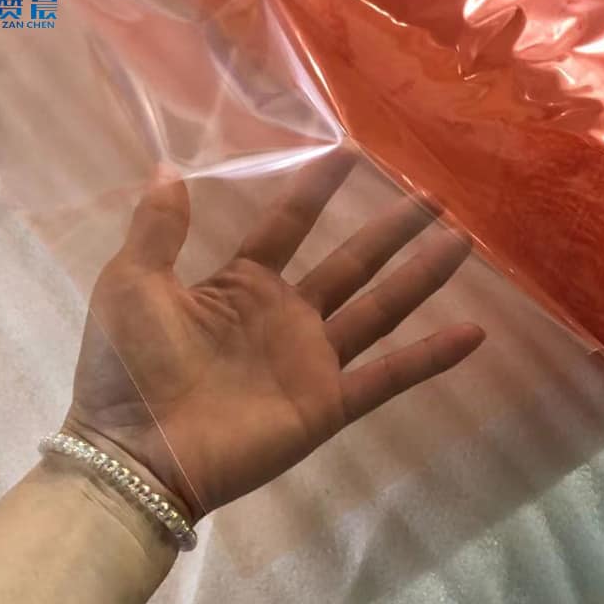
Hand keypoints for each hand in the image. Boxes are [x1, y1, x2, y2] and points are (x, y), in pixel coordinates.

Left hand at [67, 157, 484, 520]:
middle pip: (351, 262)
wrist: (140, 452)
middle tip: (432, 195)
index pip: (288, 226)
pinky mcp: (329, 403)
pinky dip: (431, 358)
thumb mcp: (133, 284)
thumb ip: (158, 229)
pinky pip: (388, 377)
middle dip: (392, 228)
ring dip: (422, 277)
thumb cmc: (130, 367)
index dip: (316, 190)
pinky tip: (474, 334)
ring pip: (380, 308)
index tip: (349, 151)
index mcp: (241, 285)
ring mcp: (312, 360)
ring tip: (462, 242)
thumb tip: (167, 167)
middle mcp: (286, 316)